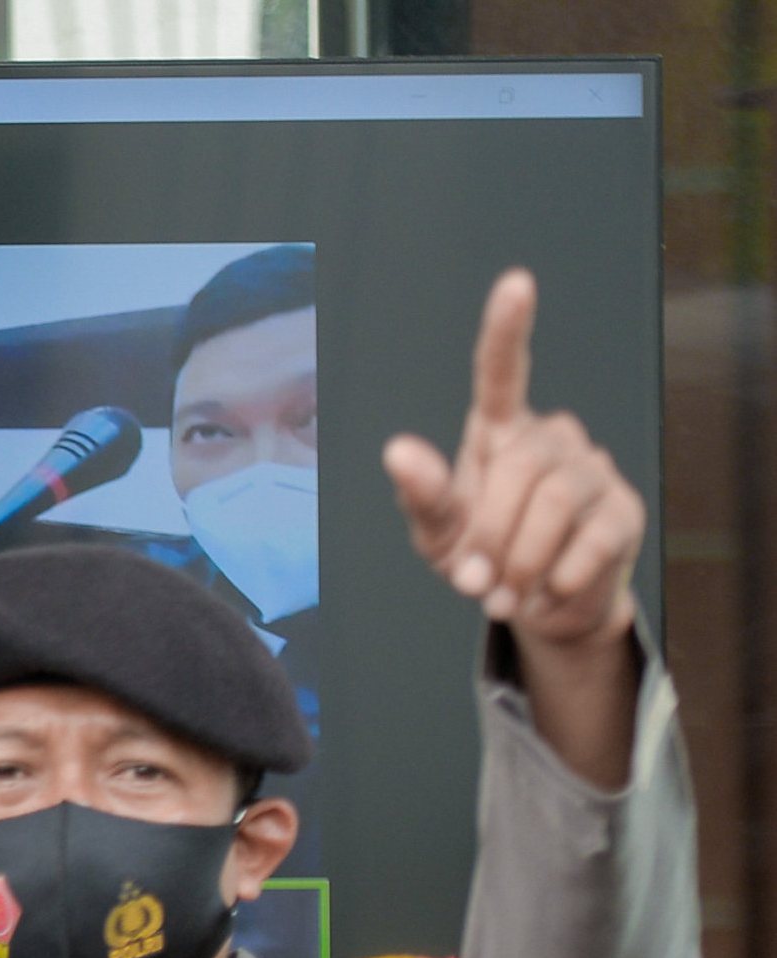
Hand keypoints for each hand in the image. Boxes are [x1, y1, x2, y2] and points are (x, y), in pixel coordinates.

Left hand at [384, 270, 643, 659]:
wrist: (537, 608)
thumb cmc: (479, 557)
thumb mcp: (437, 533)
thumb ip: (422, 497)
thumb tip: (398, 450)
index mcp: (499, 433)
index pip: (501, 373)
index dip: (508, 329)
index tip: (517, 283)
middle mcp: (551, 437)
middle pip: (520, 470)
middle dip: (491, 534)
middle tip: (476, 582)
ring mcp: (593, 469)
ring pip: (555, 504)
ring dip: (521, 562)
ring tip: (507, 592)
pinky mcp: (624, 510)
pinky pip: (590, 543)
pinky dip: (557, 579)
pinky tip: (548, 590)